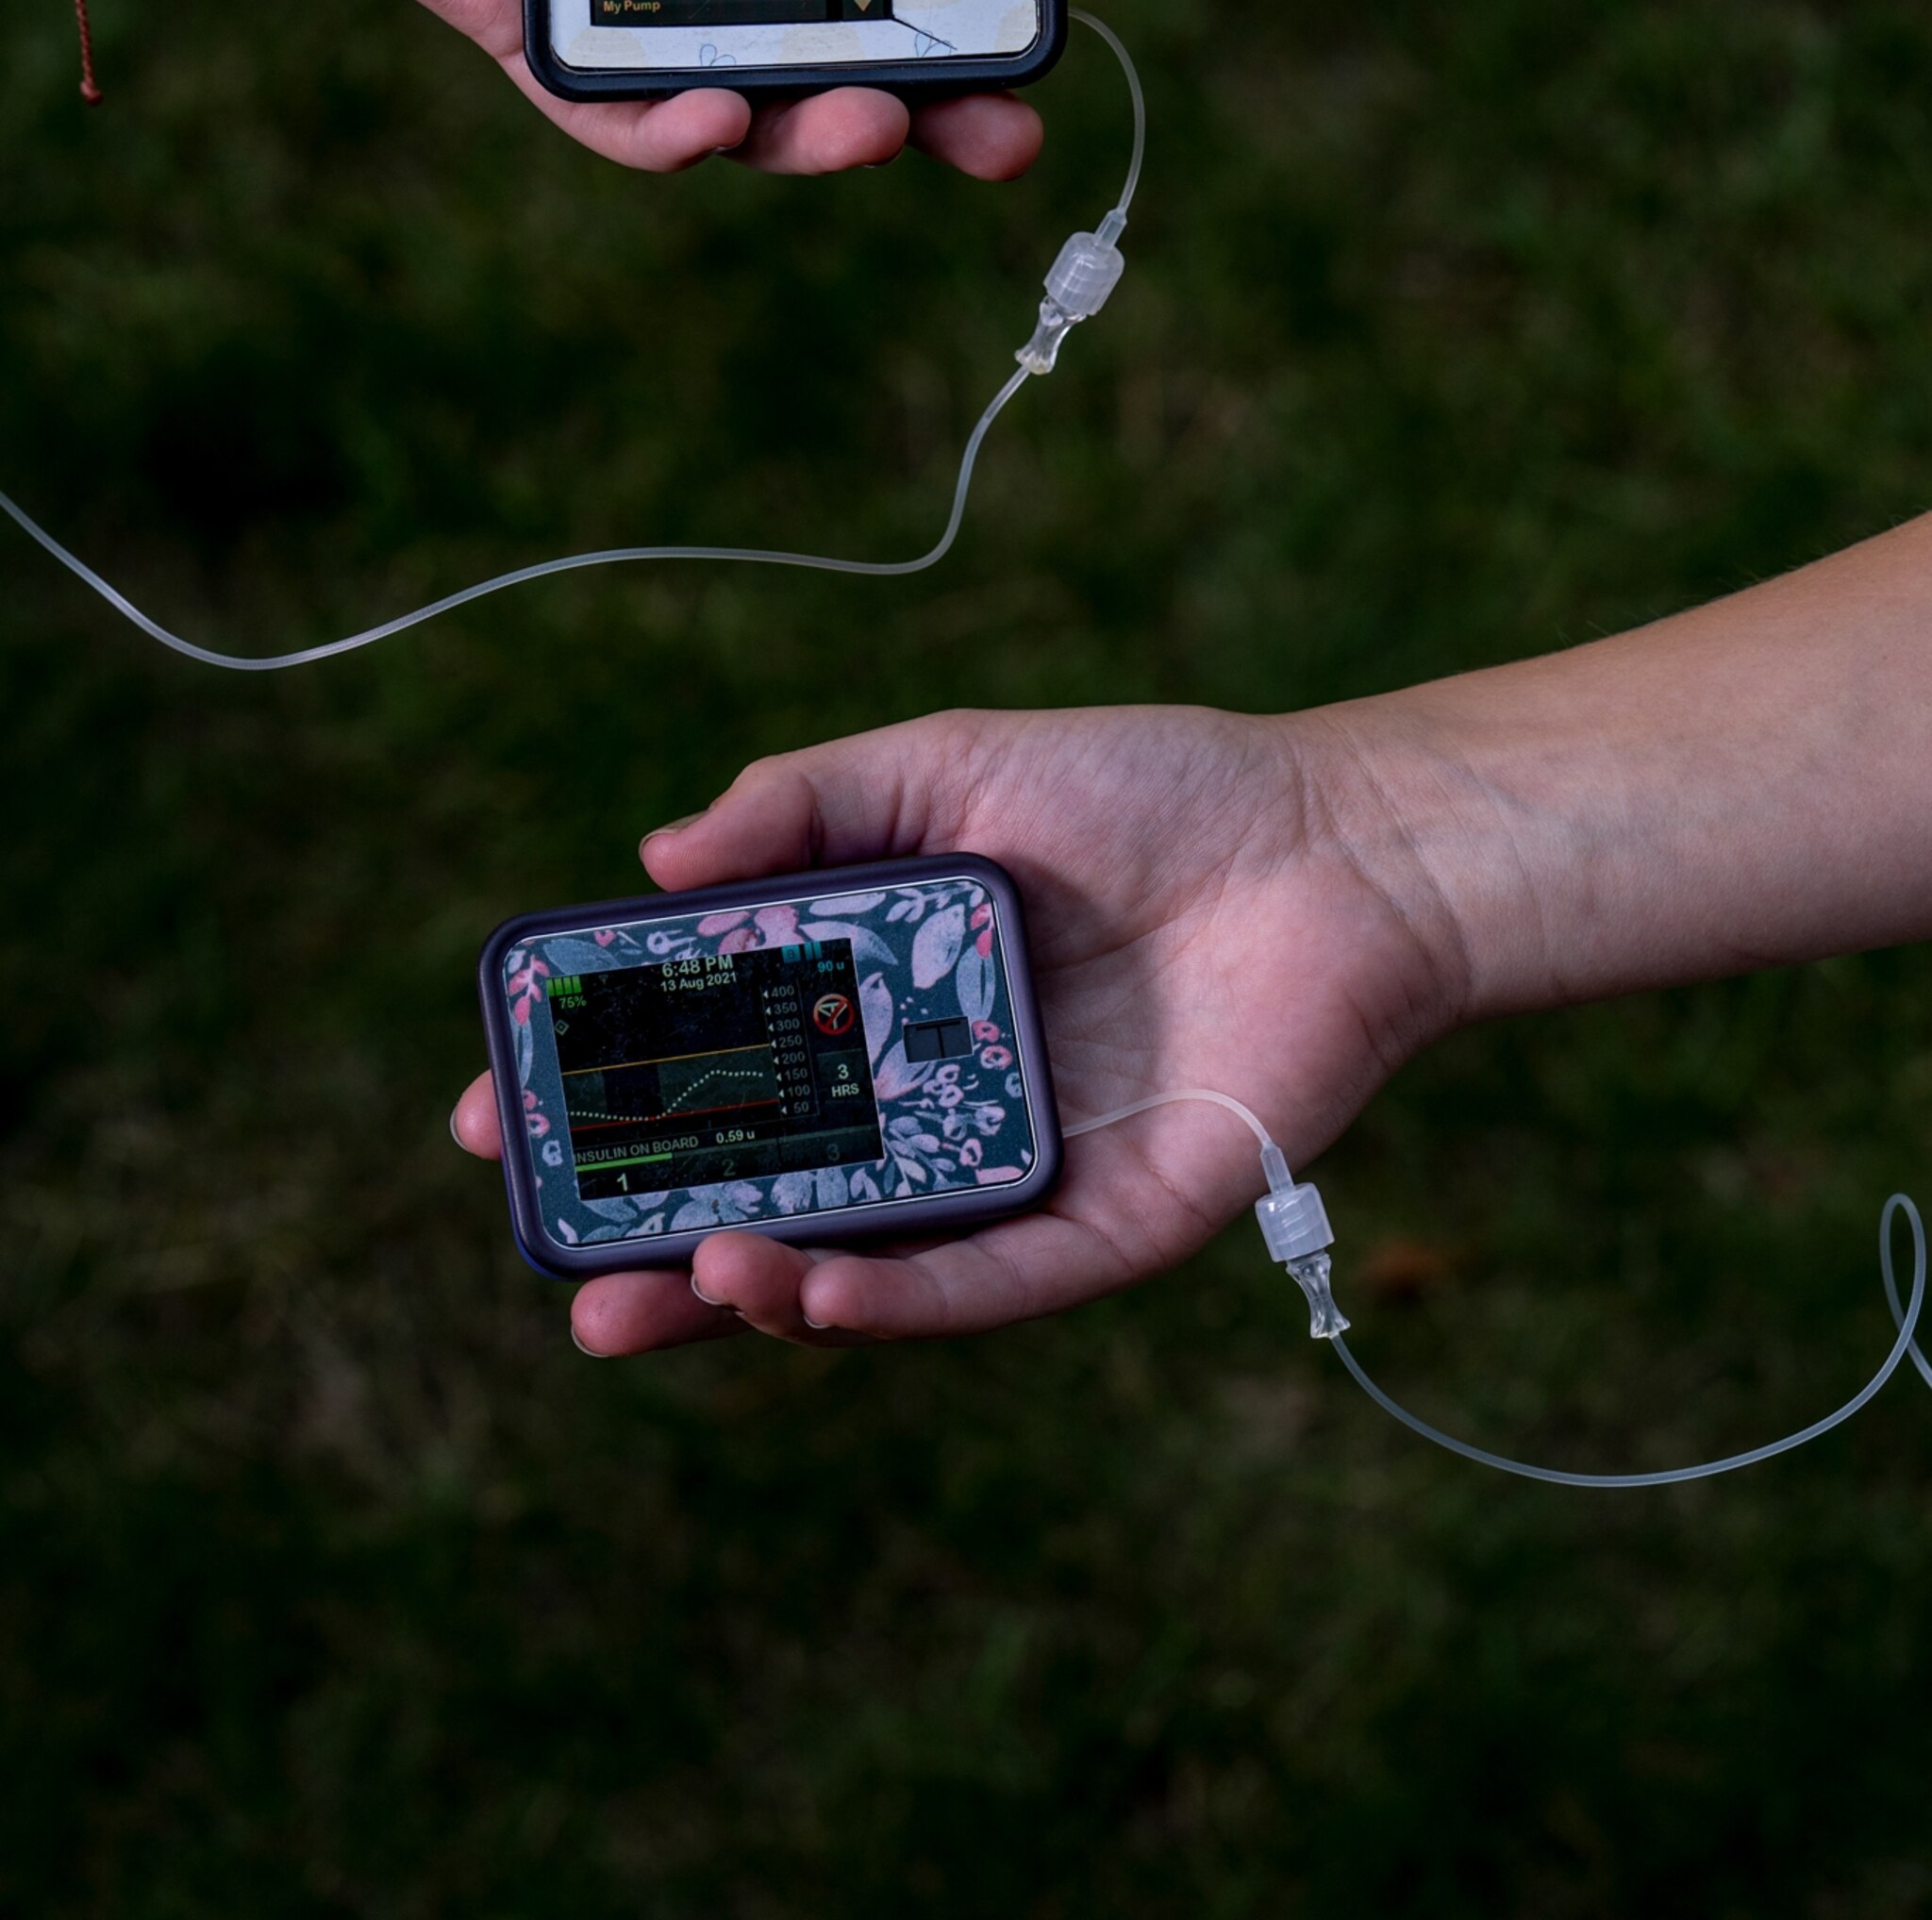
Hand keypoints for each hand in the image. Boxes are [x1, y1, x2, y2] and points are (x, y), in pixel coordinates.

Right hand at [450, 704, 1462, 1351]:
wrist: (1341, 846)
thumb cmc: (1153, 791)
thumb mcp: (950, 767)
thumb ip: (807, 804)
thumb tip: (656, 858)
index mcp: (882, 1000)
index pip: (718, 1069)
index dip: (609, 1098)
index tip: (499, 1111)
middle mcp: (932, 1101)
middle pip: (770, 1192)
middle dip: (652, 1241)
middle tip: (558, 1261)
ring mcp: (1014, 1173)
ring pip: (862, 1265)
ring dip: (758, 1287)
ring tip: (674, 1284)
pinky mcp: (1108, 1228)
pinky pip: (988, 1284)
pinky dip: (897, 1302)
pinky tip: (810, 1294)